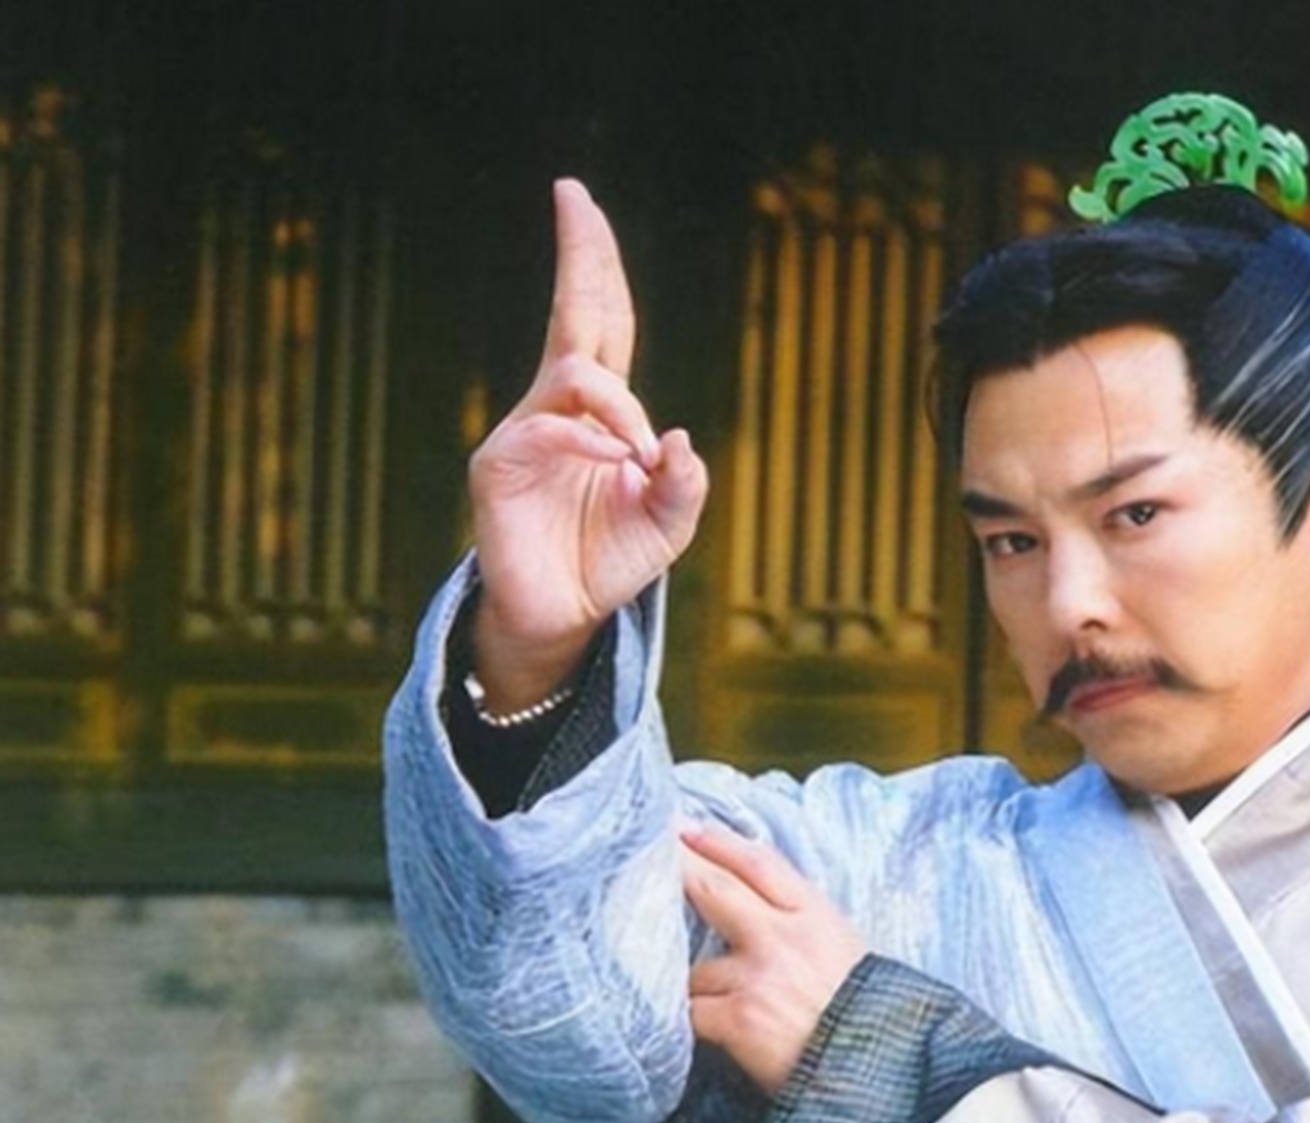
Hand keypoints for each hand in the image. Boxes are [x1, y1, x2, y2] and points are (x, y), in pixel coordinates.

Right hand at [468, 179, 709, 708]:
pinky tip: (617, 466)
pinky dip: (593, 441)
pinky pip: (551, 428)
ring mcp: (526, 428)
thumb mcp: (671, 521)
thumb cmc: (613, 559)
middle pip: (575, 312)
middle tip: (572, 194)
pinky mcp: (499, 462)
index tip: (579, 201)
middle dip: (579, 252)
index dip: (596, 263)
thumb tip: (674, 437)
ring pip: (578, 374)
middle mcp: (559, 406)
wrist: (563, 616)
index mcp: (602, 409)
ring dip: (622, 406)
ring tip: (639, 456)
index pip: (603, 318)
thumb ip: (685, 482)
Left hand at [681, 823, 866, 1095]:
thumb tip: (752, 912)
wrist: (881, 1075)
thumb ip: (802, 928)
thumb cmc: (867, 1020)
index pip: (760, 862)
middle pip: (714, 889)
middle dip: (675, 869)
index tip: (684, 828)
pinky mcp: (739, 1019)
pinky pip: (691, 1011)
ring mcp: (758, 977)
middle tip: (640, 856)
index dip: (718, 842)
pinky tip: (685, 1027)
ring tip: (689, 996)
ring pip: (695, 966)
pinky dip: (685, 1019)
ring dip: (686, 982)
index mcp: (817, 916)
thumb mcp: (847, 954)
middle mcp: (785, 937)